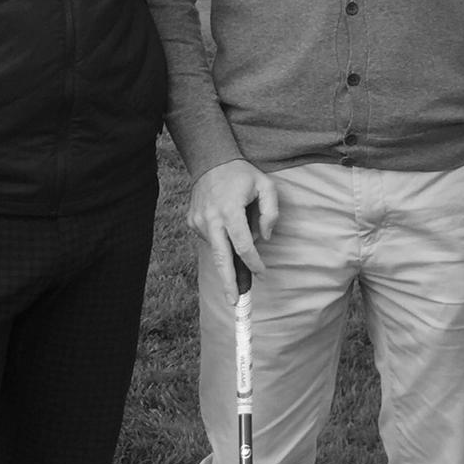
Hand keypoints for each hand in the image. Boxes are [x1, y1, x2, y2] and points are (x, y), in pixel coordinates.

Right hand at [188, 160, 278, 303]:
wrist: (210, 161)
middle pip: (220, 258)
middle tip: (233, 302)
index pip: (243, 245)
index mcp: (229, 210)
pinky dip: (220, 240)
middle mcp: (211, 219)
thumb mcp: (266, 186)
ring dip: (228, 255)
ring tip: (237, 243)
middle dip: (227, 282)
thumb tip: (264, 237)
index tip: (261, 273)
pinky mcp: (192, 222)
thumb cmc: (242, 175)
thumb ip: (271, 212)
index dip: (253, 262)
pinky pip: (210, 239)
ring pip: (216, 249)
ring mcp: (198, 221)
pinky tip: (225, 227)